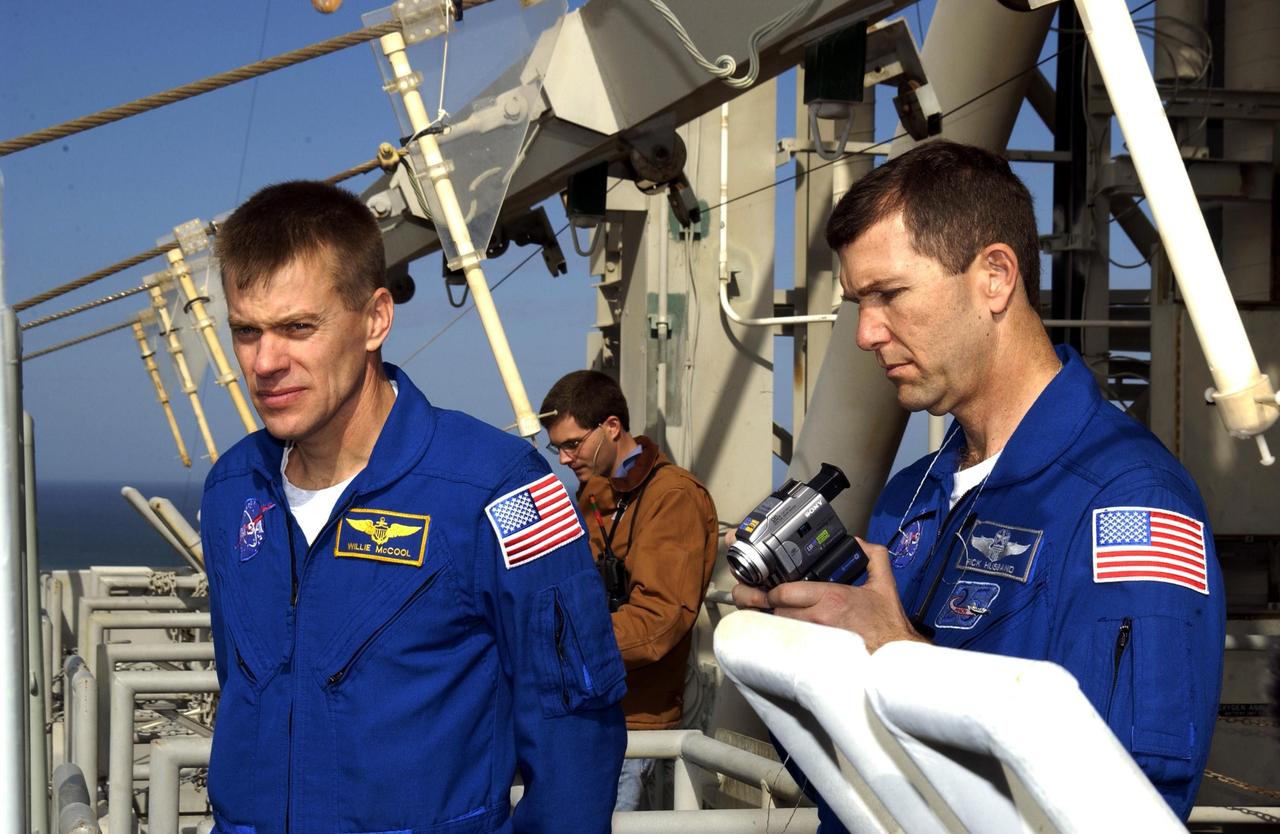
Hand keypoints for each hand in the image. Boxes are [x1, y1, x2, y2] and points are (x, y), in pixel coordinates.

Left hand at [730, 537, 926, 652]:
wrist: (895, 658)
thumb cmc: (887, 626)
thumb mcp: (884, 585)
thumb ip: (872, 557)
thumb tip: (858, 542)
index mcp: (832, 597)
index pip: (786, 591)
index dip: (771, 588)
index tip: (767, 586)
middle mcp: (819, 618)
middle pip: (775, 609)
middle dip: (760, 603)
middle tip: (747, 598)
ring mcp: (815, 637)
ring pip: (778, 627)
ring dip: (767, 620)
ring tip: (754, 614)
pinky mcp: (815, 655)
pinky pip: (788, 644)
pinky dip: (778, 637)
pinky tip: (770, 634)